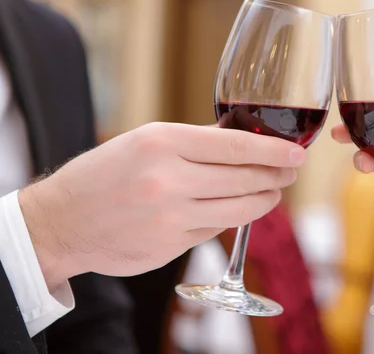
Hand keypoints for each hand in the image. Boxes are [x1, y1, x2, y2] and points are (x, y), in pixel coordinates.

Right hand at [19, 122, 305, 289]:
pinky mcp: (172, 246)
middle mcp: (169, 180)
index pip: (236, 146)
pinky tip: (239, 209)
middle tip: (290, 173)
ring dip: (264, 200)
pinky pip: (216, 229)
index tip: (297, 154)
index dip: (274, 151)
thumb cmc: (105, 174)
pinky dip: (233, 217)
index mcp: (162, 143)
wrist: (61, 222)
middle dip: (276, 176)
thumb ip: (195, 142)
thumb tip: (242, 141)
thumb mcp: (144, 142)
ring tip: (273, 192)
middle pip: (245, 179)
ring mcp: (171, 217)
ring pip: (238, 209)